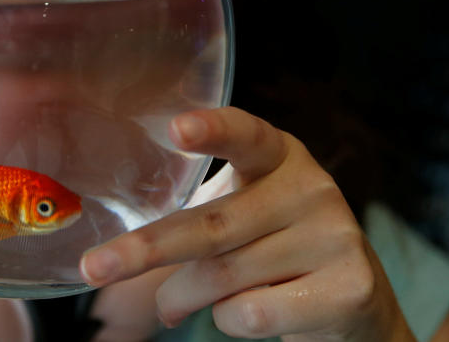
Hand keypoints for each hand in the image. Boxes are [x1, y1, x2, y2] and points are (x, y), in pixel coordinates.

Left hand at [80, 107, 414, 340]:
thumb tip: (115, 258)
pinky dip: (228, 320)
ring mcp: (334, 236)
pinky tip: (246, 311)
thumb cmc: (273, 245)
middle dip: (145, 250)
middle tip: (94, 268)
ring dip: (181, 297)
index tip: (177, 128)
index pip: (246, 135)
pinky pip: (252, 313)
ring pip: (223, 277)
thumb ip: (196, 217)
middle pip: (213, 225)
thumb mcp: (243, 214)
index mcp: (279, 156)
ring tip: (173, 304)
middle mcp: (312, 188)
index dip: (212, 130)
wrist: (354, 298)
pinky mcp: (348, 288)